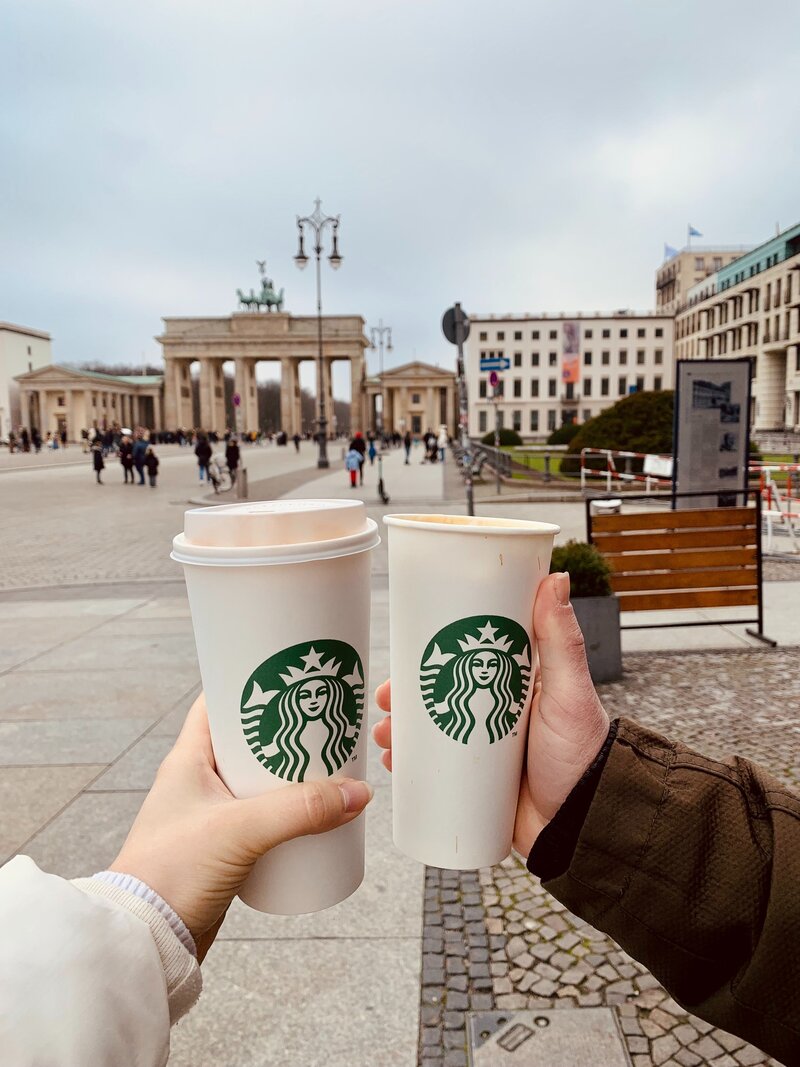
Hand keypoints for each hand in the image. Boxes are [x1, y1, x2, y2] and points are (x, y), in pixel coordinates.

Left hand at [111, 694, 372, 960]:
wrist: (146, 942)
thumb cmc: (173, 872)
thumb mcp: (242, 831)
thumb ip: (301, 810)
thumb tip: (358, 793)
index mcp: (188, 760)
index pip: (219, 703)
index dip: (254, 686)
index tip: (292, 679)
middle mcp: (198, 783)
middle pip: (250, 743)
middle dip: (288, 735)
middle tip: (327, 726)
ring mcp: (211, 817)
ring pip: (260, 783)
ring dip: (292, 778)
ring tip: (332, 770)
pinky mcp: (223, 849)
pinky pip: (263, 819)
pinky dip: (289, 814)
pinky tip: (316, 818)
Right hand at [372, 571, 608, 858]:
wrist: (583, 824)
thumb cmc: (583, 752)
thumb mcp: (569, 690)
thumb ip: (561, 639)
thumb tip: (556, 577)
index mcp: (516, 683)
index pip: (468, 658)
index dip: (435, 653)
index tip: (408, 649)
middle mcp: (497, 712)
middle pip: (440, 694)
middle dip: (407, 695)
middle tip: (386, 698)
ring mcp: (483, 748)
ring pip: (430, 732)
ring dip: (401, 729)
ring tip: (385, 734)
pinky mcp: (476, 784)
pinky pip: (434, 772)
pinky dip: (410, 765)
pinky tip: (393, 763)